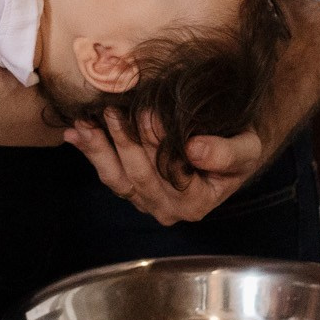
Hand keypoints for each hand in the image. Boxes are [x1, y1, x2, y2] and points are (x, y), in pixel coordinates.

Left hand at [68, 112, 265, 223]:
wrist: (230, 150)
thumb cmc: (239, 148)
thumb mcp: (246, 149)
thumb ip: (225, 153)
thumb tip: (195, 149)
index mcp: (195, 204)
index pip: (170, 173)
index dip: (157, 143)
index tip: (147, 112)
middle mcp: (168, 209)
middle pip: (139, 176)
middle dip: (124, 142)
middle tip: (112, 110)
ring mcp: (146, 201)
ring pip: (116, 179)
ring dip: (98, 149)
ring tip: (84, 123)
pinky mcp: (131, 190)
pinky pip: (107, 174)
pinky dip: (91, 152)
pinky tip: (74, 134)